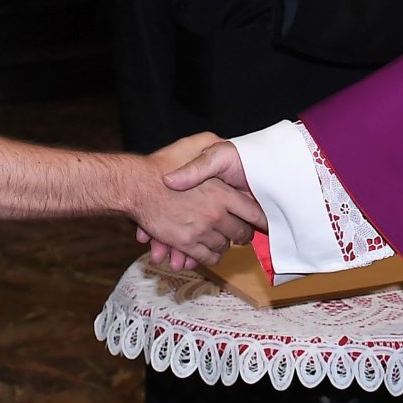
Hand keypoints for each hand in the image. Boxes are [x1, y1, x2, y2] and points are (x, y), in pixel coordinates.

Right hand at [130, 134, 264, 268]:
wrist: (136, 185)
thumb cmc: (164, 163)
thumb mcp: (196, 145)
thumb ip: (214, 149)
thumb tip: (229, 149)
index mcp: (222, 192)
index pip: (253, 212)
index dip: (261, 219)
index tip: (265, 223)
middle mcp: (215, 214)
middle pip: (242, 234)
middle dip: (243, 235)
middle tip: (243, 233)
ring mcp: (200, 231)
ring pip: (223, 247)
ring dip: (225, 245)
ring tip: (224, 241)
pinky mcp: (185, 243)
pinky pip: (206, 257)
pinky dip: (210, 256)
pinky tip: (209, 252)